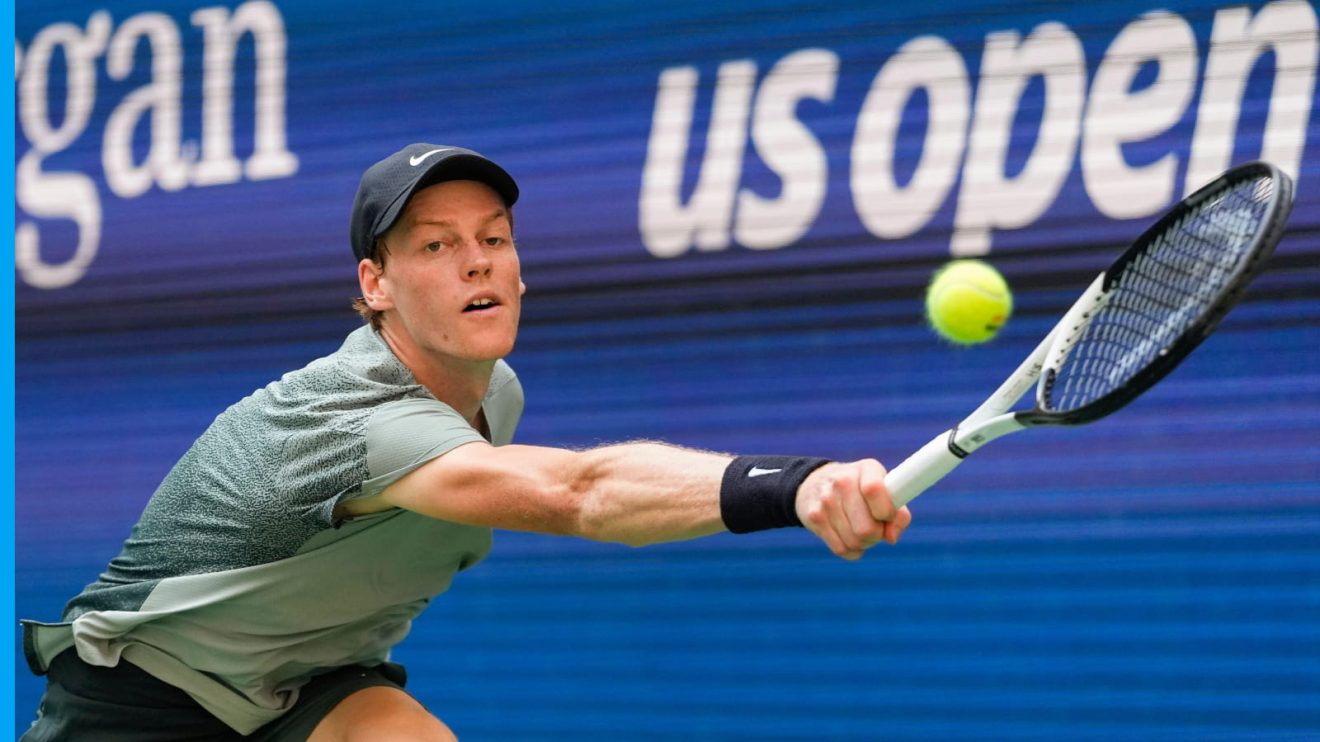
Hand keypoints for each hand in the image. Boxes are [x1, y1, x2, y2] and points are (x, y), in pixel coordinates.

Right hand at [795, 459, 910, 559]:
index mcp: (866, 469)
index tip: (887, 516)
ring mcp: (826, 500)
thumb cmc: (862, 491)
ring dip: (864, 543)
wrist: (815, 482)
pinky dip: (851, 550)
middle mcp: (842, 481)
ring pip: (854, 542)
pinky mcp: (814, 518)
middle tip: (876, 528)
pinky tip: (849, 537)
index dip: (886, 512)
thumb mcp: (883, 490)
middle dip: (877, 535)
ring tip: (861, 531)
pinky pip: (841, 549)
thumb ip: (899, 513)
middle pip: (867, 528)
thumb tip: (891, 538)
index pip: (874, 490)